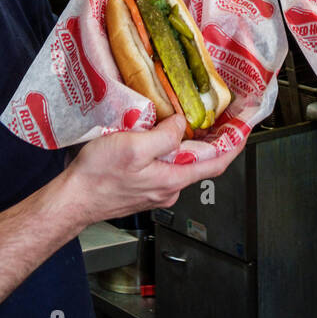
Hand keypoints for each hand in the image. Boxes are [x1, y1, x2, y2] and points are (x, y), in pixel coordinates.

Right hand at [63, 115, 243, 221]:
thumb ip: (163, 136)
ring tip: (190, 120)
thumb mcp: (134, 147)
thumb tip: (182, 123)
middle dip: (212, 141)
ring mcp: (154, 190)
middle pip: (200, 163)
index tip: (243, 130)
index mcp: (171, 180)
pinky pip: (164, 166)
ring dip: (189, 144)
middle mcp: (167, 189)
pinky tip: (160, 135)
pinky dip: (170, 149)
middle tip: (219, 118)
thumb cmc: (98, 177)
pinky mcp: (141, 187)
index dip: (233, 147)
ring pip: (181, 164)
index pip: (216, 164)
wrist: (73, 198)